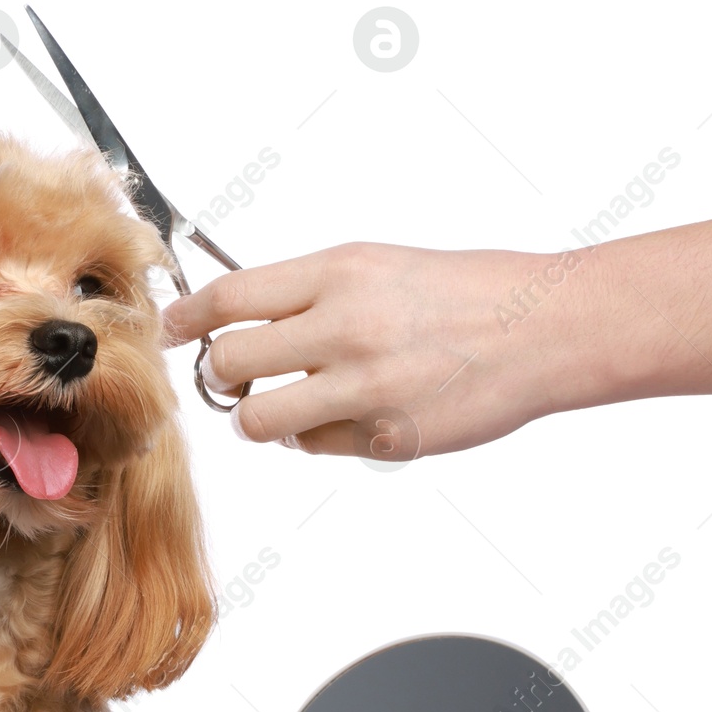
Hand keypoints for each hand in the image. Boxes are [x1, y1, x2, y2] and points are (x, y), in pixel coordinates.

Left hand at [162, 243, 596, 459]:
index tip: (167, 329)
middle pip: (228, 363)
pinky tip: (352, 415)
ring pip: (260, 420)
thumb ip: (310, 291)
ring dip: (257, 418)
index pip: (229, 296)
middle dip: (218, 376)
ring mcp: (365, 389)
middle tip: (229, 379)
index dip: (184, 317)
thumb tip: (242, 316)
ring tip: (283, 407)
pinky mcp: (385, 438)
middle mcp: (346, 329)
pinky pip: (316, 447)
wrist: (544, 328)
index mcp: (340, 273)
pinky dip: (320, 437)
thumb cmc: (465, 292)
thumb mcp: (378, 265)